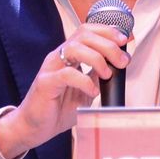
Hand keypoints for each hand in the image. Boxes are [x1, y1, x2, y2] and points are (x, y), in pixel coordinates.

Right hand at [0, 24, 129, 158]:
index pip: (87, 31)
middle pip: (84, 35)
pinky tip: (93, 91)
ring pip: (74, 48)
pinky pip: (66, 74)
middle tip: (122, 61)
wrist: (34, 128)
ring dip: (97, 58)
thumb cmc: (58, 109)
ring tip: (107, 74)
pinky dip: (84, 81)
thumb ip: (97, 76)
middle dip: (108, 44)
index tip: (125, 40)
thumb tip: (117, 65)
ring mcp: (50, 68)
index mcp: (68, 55)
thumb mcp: (86, 90)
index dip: (107, 31)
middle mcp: (58, 57)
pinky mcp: (45, 83)